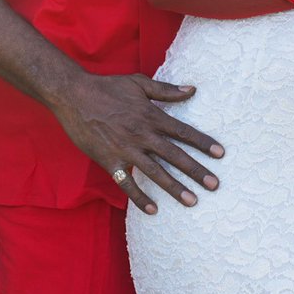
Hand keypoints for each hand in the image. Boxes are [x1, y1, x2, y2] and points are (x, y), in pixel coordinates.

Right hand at [51, 72, 222, 213]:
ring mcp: (125, 149)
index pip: (183, 131)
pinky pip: (126, 183)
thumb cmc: (107, 86)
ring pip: (155, 172)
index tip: (220, 154)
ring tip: (192, 201)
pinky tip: (153, 210)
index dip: (203, 142)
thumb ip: (166, 90)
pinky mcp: (109, 161)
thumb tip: (192, 89)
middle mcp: (142, 134)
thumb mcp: (138, 83)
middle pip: (174, 155)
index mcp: (151, 116)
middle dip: (196, 171)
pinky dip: (139, 198)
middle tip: (215, 185)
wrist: (73, 95)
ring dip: (174, 188)